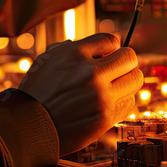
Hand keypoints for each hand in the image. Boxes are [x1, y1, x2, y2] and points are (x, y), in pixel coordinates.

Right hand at [18, 33, 141, 155]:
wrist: (30, 127)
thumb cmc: (37, 92)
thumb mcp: (47, 60)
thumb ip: (71, 49)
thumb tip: (96, 46)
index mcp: (74, 54)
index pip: (111, 39)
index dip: (110, 47)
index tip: (106, 55)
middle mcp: (90, 72)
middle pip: (130, 57)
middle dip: (125, 61)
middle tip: (117, 68)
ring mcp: (100, 96)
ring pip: (135, 79)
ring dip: (128, 80)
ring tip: (115, 85)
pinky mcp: (106, 117)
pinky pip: (129, 102)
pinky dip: (123, 100)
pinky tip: (109, 101)